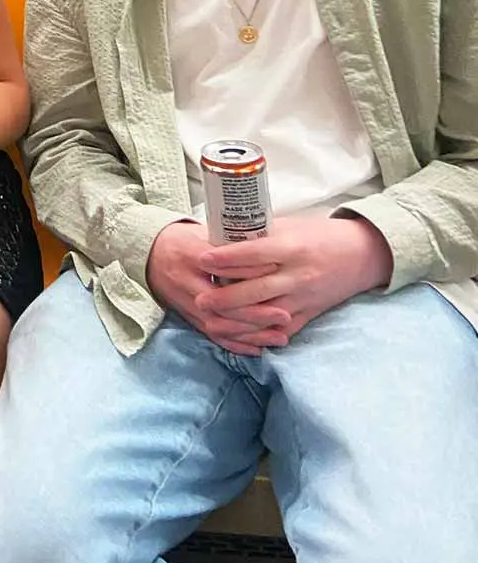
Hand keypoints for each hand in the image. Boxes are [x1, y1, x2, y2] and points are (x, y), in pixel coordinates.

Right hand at [147, 221, 293, 356]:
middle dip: (255, 313)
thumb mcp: (202, 232)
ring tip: (279, 337)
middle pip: (222, 304)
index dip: (251, 272)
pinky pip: (212, 336)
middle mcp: (186, 282)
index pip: (223, 267)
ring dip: (250, 334)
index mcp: (190, 254)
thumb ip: (229, 242)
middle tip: (284, 315)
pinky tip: (258, 349)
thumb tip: (266, 247)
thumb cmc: (182, 240)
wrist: (148, 254)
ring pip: (219, 325)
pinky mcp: (187, 317)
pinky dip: (236, 345)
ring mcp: (185, 303)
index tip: (277, 274)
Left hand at [199, 215, 393, 340]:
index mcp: (292, 247)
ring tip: (211, 320)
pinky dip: (259, 335)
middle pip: (255, 290)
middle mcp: (297, 275)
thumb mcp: (290, 226)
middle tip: (200, 299)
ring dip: (236, 320)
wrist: (362, 254)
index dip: (226, 258)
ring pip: (265, 315)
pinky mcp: (310, 314)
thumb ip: (261, 235)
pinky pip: (281, 330)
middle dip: (224, 298)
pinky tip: (238, 335)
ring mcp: (304, 298)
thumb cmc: (321, 235)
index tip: (202, 259)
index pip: (253, 254)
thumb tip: (225, 237)